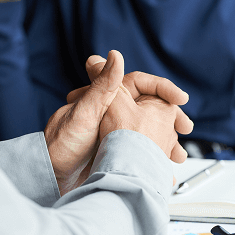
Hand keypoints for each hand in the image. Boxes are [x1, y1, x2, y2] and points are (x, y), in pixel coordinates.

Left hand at [44, 50, 192, 195]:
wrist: (48, 179)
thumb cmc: (59, 146)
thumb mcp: (83, 115)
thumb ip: (102, 88)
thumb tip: (116, 55)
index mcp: (103, 97)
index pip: (140, 84)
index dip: (162, 89)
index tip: (180, 98)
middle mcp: (110, 111)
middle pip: (148, 106)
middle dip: (171, 116)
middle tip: (186, 126)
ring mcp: (113, 131)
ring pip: (148, 128)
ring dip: (166, 138)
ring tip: (178, 153)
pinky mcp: (115, 149)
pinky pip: (141, 147)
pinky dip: (155, 153)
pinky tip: (164, 164)